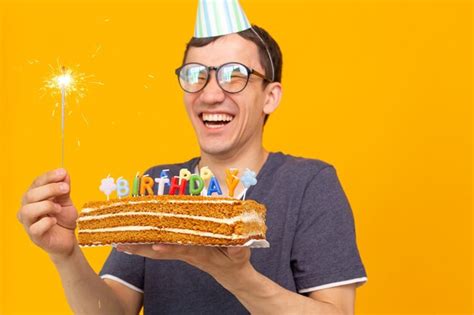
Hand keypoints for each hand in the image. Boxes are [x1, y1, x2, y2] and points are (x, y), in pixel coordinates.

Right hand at [18, 168, 77, 258]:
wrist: (68, 240)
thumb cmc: (63, 219)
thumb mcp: (66, 201)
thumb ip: (64, 188)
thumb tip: (64, 173)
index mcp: (34, 198)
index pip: (36, 183)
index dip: (49, 177)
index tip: (63, 173)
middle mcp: (28, 209)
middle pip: (30, 195)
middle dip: (50, 189)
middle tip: (66, 189)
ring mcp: (29, 224)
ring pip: (27, 211)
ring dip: (46, 206)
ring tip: (59, 208)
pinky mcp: (35, 237)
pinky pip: (34, 228)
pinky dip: (46, 222)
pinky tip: (54, 221)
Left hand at [116, 244, 251, 285]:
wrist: (232, 275)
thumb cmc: (236, 262)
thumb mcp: (240, 255)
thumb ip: (238, 251)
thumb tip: (237, 247)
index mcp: (201, 253)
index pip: (183, 250)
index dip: (171, 249)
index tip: (157, 247)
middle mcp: (187, 253)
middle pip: (162, 250)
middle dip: (142, 248)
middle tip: (122, 244)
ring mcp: (183, 252)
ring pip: (158, 249)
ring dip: (139, 246)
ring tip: (120, 243)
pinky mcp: (182, 250)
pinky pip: (162, 246)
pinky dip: (147, 244)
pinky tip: (134, 241)